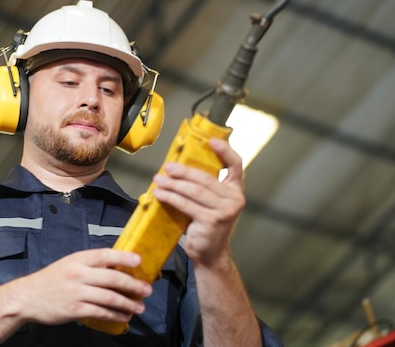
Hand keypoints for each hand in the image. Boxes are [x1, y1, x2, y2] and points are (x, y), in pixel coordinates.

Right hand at [8, 249, 152, 324]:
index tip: (139, 260)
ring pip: (109, 298)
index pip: (105, 255)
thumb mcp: (70, 264)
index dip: (124, 257)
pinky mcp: (74, 310)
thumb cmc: (52, 279)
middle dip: (133, 285)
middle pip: (112, 278)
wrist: (28, 297)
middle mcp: (78, 274)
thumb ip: (91, 264)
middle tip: (146, 289)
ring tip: (139, 306)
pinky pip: (100, 312)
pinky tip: (123, 317)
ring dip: (128, 303)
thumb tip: (117, 266)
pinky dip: (115, 316)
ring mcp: (76, 292)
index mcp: (78, 259)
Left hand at [152, 138, 245, 267]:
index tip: (211, 141)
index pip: (236, 165)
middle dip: (183, 171)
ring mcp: (225, 211)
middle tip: (167, 166)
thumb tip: (176, 166)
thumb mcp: (210, 202)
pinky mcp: (212, 221)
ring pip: (194, 191)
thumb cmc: (206, 224)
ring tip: (158, 180)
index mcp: (236, 190)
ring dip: (173, 184)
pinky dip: (171, 198)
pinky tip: (160, 194)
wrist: (210, 254)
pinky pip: (187, 205)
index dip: (225, 150)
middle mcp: (235, 199)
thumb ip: (203, 186)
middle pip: (206, 178)